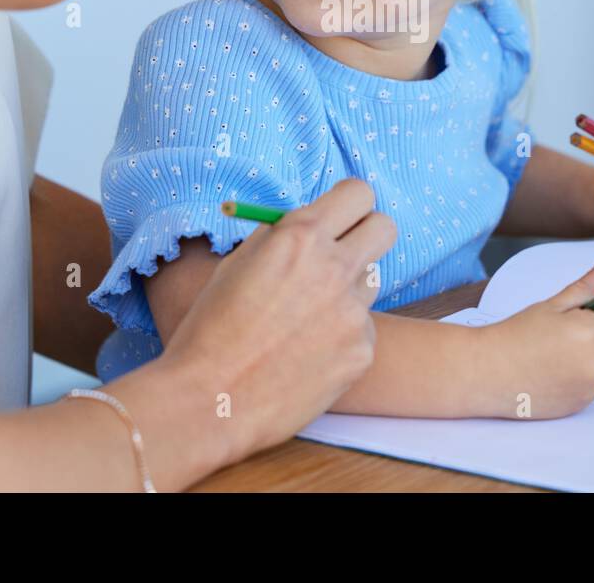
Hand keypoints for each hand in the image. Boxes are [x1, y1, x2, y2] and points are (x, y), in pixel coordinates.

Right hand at [158, 179, 394, 463]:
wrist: (209, 400)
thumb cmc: (212, 328)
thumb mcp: (237, 263)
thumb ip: (279, 236)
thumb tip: (309, 220)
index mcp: (300, 237)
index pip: (358, 193)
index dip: (348, 204)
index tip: (340, 217)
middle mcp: (334, 267)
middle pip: (384, 227)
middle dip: (366, 234)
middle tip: (342, 253)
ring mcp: (353, 311)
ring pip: (371, 282)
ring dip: (347, 290)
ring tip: (305, 318)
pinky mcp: (363, 351)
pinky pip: (363, 329)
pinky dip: (342, 336)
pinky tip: (307, 354)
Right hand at [475, 257, 593, 419]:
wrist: (487, 372)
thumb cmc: (516, 334)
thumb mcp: (551, 305)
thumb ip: (585, 288)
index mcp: (593, 333)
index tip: (587, 310)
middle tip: (570, 329)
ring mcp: (591, 388)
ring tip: (556, 351)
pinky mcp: (581, 404)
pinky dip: (581, 376)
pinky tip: (552, 371)